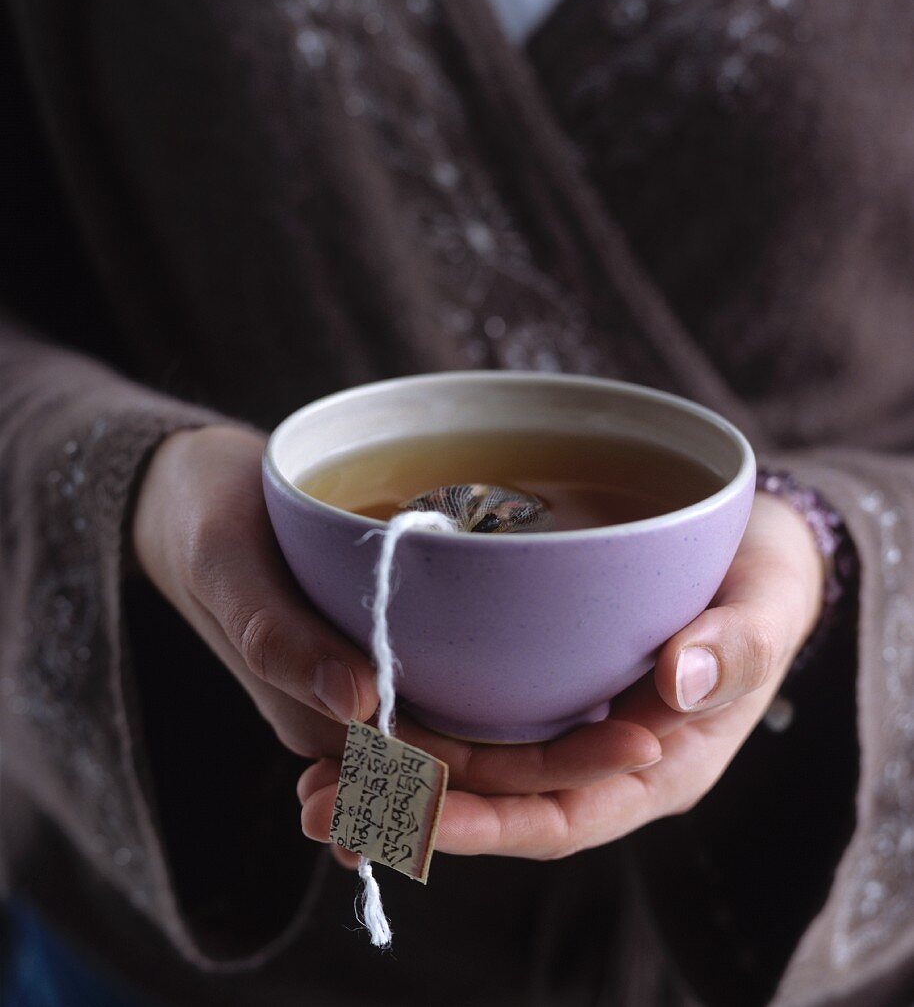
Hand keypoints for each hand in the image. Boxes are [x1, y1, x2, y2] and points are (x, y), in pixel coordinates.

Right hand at [132, 425, 660, 783]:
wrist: (189, 495)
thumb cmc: (202, 525)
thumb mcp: (226, 568)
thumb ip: (278, 638)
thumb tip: (361, 703)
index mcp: (318, 713)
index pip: (436, 771)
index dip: (528, 774)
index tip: (622, 749)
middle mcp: (357, 711)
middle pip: (473, 757)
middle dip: (564, 757)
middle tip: (656, 731)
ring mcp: (375, 679)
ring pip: (473, 724)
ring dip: (549, 729)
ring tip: (639, 711)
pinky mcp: (388, 640)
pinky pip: (454, 677)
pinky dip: (511, 684)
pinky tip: (575, 669)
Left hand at [299, 492, 823, 866]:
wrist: (746, 554)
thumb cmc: (762, 585)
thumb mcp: (765, 610)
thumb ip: (736, 648)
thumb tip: (677, 681)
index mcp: (654, 769)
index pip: (560, 817)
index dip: (488, 824)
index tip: (415, 814)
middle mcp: (594, 763)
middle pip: (496, 805)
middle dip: (410, 811)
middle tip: (321, 805)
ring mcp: (559, 726)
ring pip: (470, 770)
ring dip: (392, 778)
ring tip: (309, 781)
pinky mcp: (534, 686)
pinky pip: (468, 719)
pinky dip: (411, 725)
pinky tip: (349, 717)